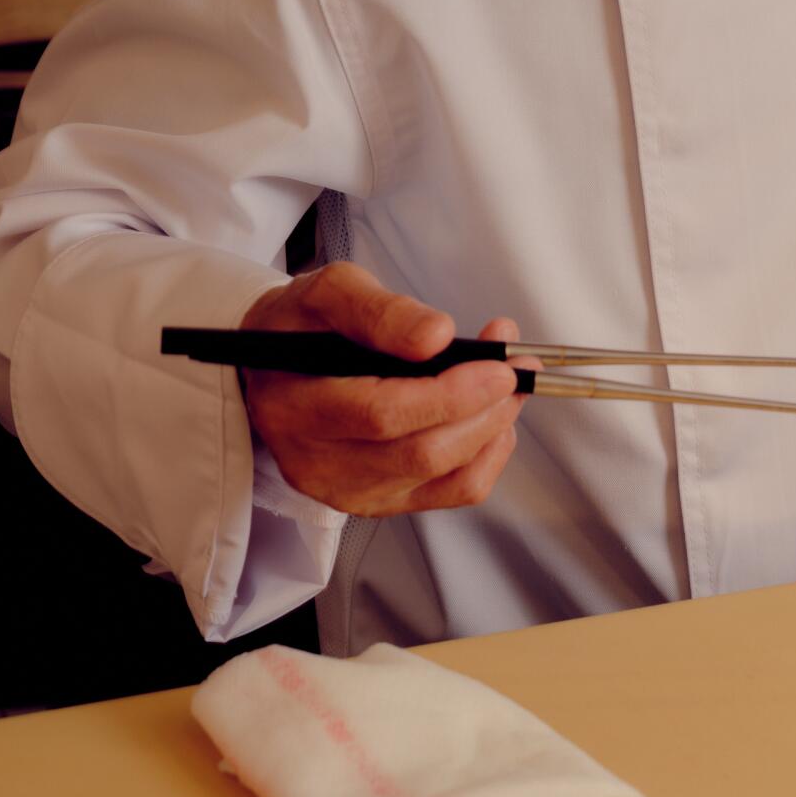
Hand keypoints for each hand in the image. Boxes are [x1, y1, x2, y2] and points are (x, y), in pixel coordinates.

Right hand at [239, 262, 530, 516]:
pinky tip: (493, 418)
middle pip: (421, 453)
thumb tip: (437, 335)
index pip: (381, 415)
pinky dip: (489, 454)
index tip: (496, 364)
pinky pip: (454, 491)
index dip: (449, 394)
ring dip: (493, 427)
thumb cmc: (303, 328)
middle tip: (516, 367)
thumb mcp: (330, 294)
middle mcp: (318, 463)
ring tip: (510, 383)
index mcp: (296, 407)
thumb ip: (380, 311)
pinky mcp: (382, 502)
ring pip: (444, 475)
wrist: (278, 369)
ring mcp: (350, 491)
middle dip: (484, 409)